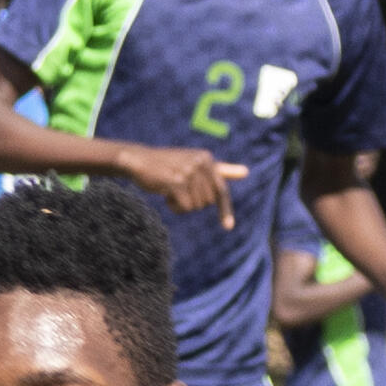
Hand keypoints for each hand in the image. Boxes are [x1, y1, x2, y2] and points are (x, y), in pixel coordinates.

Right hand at [115, 142, 235, 222]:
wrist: (138, 160)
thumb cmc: (168, 165)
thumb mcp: (195, 164)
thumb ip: (220, 170)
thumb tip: (246, 172)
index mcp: (207, 159)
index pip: (221, 190)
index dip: (224, 210)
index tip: (228, 227)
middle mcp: (201, 163)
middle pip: (207, 202)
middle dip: (193, 203)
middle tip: (179, 191)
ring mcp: (188, 172)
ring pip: (195, 206)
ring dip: (182, 205)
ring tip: (170, 190)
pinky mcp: (176, 182)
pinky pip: (184, 207)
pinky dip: (175, 207)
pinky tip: (165, 195)